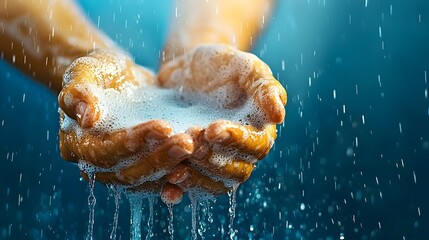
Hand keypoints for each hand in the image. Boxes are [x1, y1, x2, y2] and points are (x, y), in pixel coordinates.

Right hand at [58, 49, 193, 201]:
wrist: (118, 79)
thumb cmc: (98, 72)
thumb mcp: (84, 72)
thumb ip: (79, 92)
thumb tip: (87, 118)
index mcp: (76, 145)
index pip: (103, 152)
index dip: (133, 142)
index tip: (163, 127)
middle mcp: (96, 166)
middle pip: (128, 172)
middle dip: (160, 158)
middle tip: (188, 143)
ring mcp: (120, 170)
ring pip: (146, 180)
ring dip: (172, 168)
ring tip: (198, 150)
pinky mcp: (141, 167)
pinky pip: (158, 181)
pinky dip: (176, 179)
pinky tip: (195, 169)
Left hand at [158, 44, 286, 195]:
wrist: (186, 69)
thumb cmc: (220, 65)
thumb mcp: (244, 67)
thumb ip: (264, 88)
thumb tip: (279, 115)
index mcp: (258, 130)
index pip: (256, 145)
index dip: (236, 140)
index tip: (213, 129)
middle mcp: (240, 152)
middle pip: (235, 171)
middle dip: (213, 160)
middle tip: (191, 142)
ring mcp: (215, 160)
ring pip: (213, 183)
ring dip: (197, 178)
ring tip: (176, 166)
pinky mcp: (192, 165)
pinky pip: (190, 185)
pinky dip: (180, 190)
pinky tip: (168, 188)